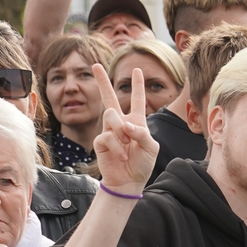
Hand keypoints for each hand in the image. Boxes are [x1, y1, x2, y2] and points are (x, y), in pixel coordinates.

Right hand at [92, 64, 158, 194]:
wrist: (129, 182)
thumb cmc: (142, 164)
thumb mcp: (151, 148)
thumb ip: (142, 133)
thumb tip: (126, 125)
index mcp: (136, 121)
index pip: (137, 99)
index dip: (137, 85)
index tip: (137, 70)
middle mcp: (121, 123)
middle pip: (110, 97)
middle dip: (102, 81)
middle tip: (95, 65)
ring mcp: (109, 131)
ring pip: (110, 115)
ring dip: (120, 129)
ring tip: (128, 144)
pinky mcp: (100, 142)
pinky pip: (106, 136)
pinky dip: (117, 147)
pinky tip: (122, 157)